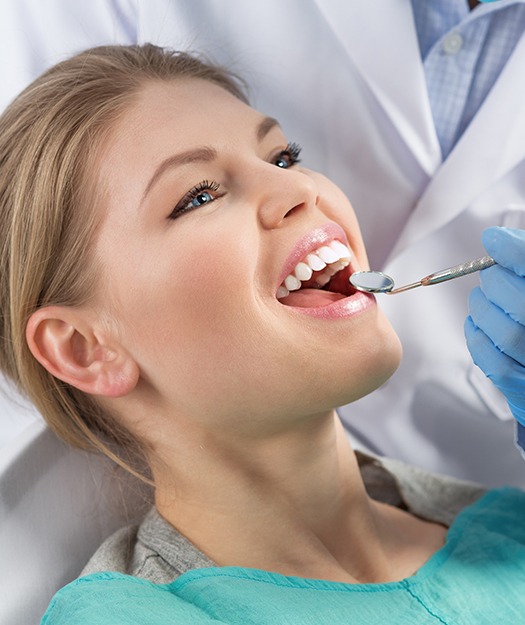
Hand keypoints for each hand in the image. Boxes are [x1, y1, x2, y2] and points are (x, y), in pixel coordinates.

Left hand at [464, 227, 524, 427]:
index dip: (515, 252)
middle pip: (523, 304)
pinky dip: (478, 339)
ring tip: (481, 299)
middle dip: (496, 284)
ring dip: (483, 310)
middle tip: (489, 276)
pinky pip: (497, 365)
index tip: (493, 239)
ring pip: (508, 335)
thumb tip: (495, 239)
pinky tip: (477, 324)